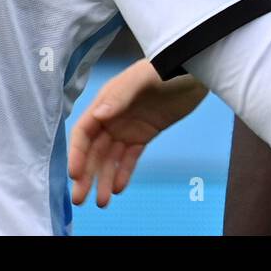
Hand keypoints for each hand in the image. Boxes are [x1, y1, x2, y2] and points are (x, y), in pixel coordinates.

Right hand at [69, 60, 207, 207]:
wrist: (194, 68)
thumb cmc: (166, 68)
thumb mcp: (143, 78)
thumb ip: (120, 96)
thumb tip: (98, 116)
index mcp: (105, 102)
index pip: (84, 132)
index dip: (77, 153)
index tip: (76, 174)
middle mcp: (112, 117)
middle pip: (93, 150)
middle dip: (86, 174)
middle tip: (80, 198)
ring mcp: (128, 127)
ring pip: (110, 158)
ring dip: (104, 179)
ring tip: (102, 202)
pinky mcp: (145, 134)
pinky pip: (130, 157)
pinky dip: (124, 172)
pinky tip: (119, 188)